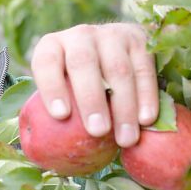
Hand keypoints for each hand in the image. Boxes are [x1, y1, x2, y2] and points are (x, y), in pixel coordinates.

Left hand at [30, 23, 158, 147]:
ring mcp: (111, 34)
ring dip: (123, 107)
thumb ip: (51, 112)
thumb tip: (43, 155)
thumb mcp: (58, 89)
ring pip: (118, 70)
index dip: (52, 87)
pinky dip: (147, 96)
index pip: (46, 62)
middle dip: (91, 99)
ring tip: (125, 139)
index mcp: (52, 46)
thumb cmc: (74, 84)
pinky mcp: (139, 39)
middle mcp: (79, 35)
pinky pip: (145, 69)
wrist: (110, 50)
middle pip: (83, 64)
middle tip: (97, 131)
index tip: (60, 115)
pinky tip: (146, 120)